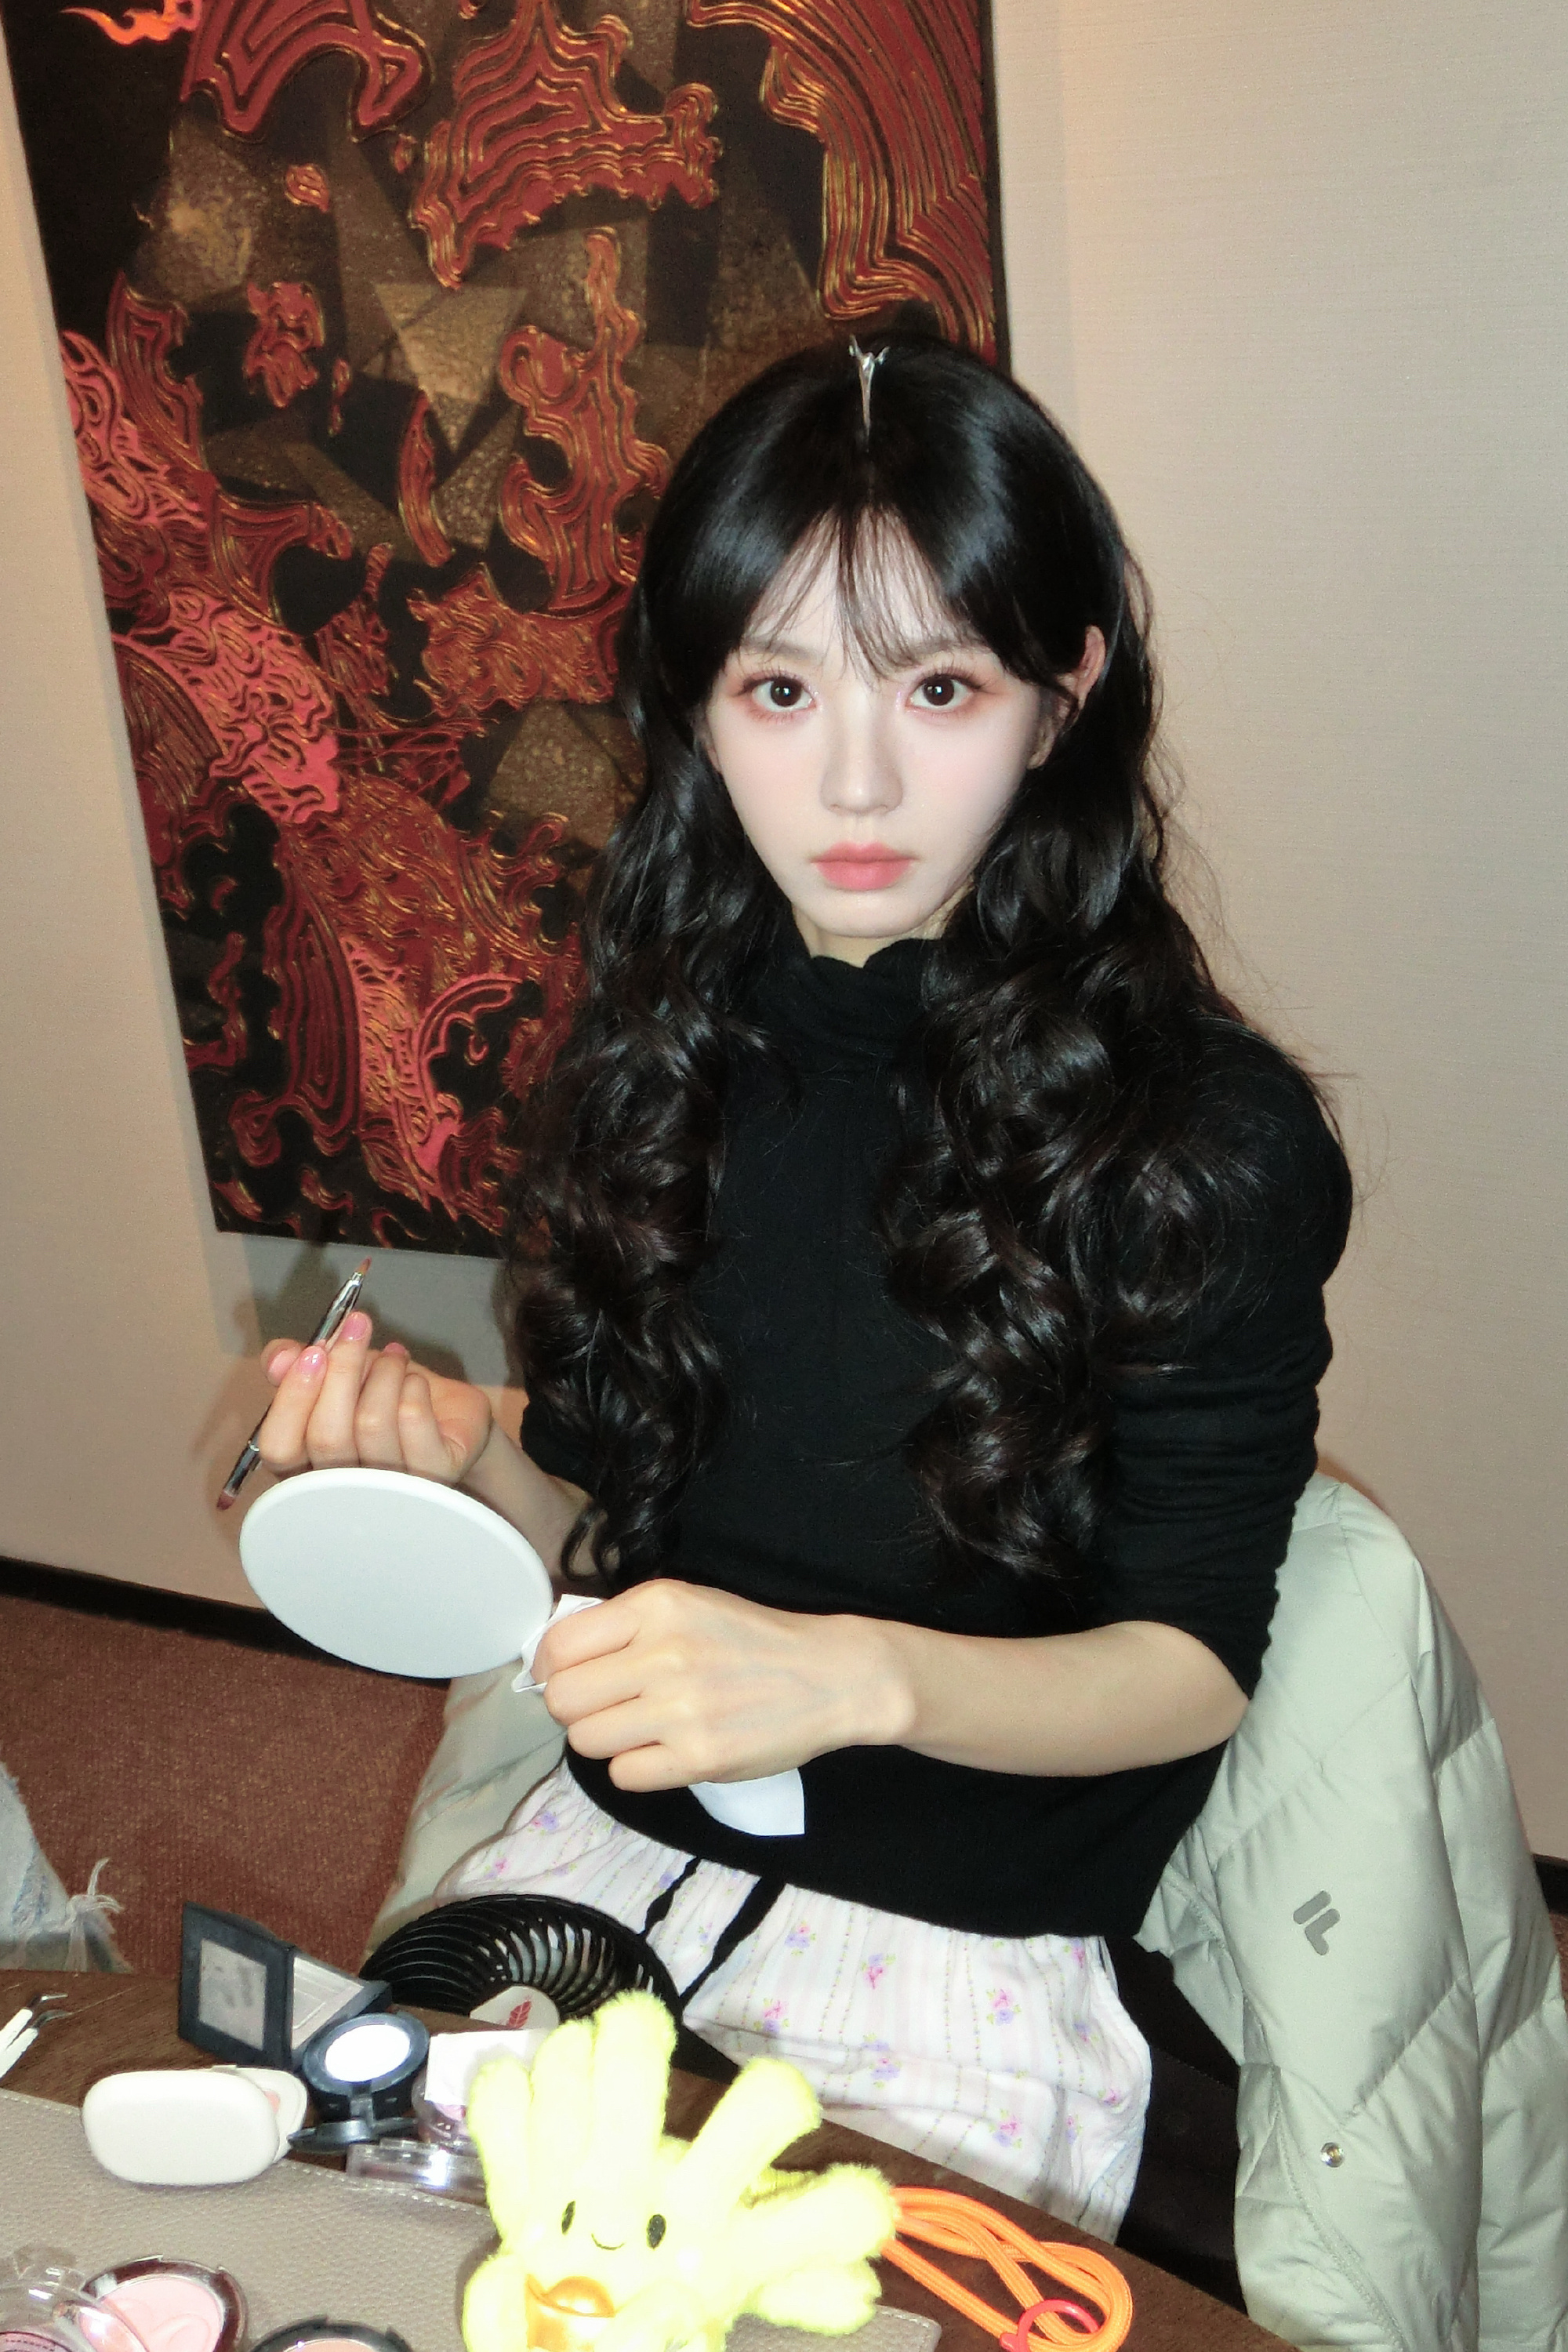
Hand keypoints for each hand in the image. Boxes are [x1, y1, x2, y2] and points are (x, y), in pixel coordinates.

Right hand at [255, 1310, 493, 1486]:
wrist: (446, 1414)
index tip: (312, 1352)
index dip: (292, 1398)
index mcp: (307, 1469)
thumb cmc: (380, 1399)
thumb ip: (294, 1363)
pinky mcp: (435, 1472)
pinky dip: (413, 1386)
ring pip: (371, 1424)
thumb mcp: (333, 1373)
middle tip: (357, 1327)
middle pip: (327, 1437)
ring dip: (384, 1373)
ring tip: (394, 1356)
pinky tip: (415, 1381)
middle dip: (342, 1370)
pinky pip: (412, 1420)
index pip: (279, 1447)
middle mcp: (345, 1488)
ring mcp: (392, 1487)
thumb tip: (280, 1359)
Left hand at [532, 1580, 899, 1792]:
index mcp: (657, 1606)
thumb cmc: (752, 1640)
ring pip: (586, 1741)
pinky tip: (664, 1749)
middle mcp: (664, 1654)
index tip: (562, 1675)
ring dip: (604, 1739)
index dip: (549, 1667)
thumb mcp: (689, 1605)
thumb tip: (554, 1658)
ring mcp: (681, 1710)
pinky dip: (636, 1767)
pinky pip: (624, 1775)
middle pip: (563, 1699)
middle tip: (604, 1705)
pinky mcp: (699, 1758)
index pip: (559, 1644)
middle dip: (574, 1707)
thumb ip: (625, 1624)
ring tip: (638, 1727)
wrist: (829, 1676)